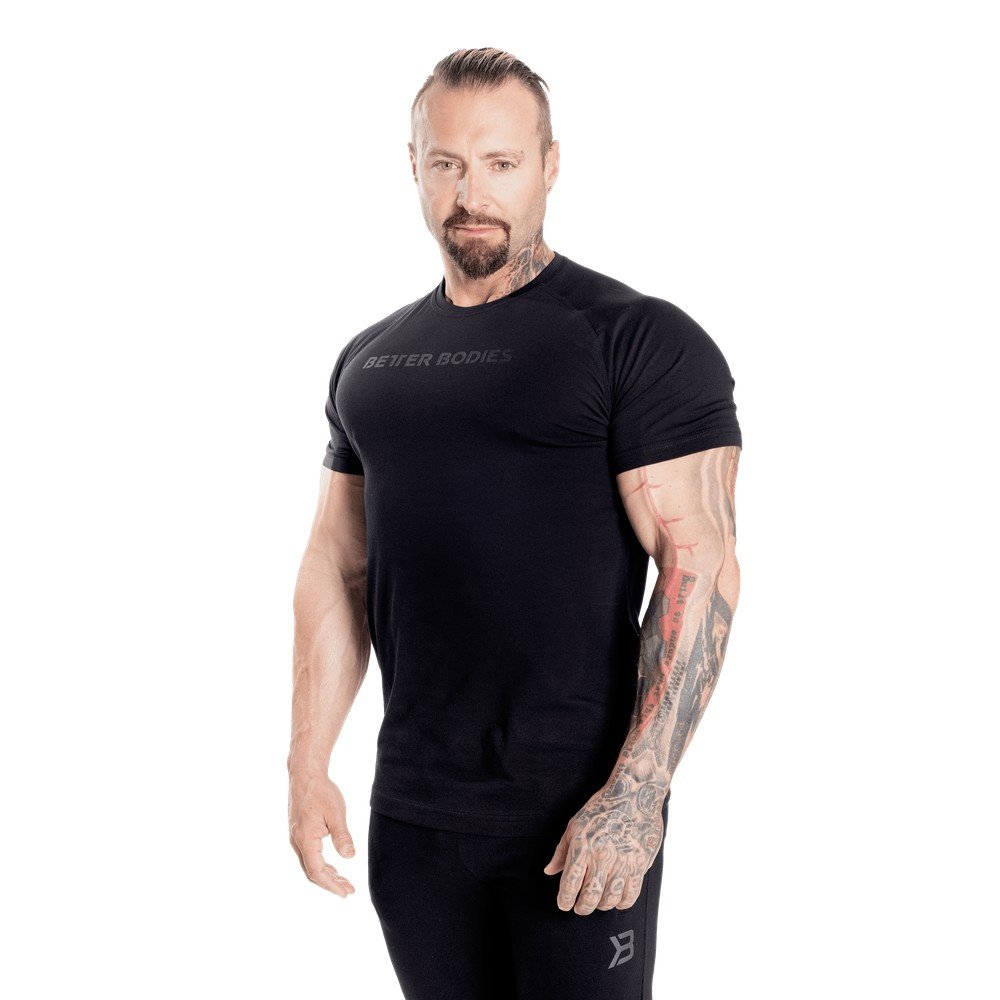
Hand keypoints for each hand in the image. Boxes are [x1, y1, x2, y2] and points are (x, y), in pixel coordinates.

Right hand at [288, 771, 356, 896]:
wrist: (305, 774)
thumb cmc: (321, 791)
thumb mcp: (336, 813)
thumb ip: (342, 836)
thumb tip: (349, 857)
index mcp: (305, 839)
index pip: (317, 871)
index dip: (331, 885)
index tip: (345, 892)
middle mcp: (297, 842)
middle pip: (312, 872)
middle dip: (330, 883)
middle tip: (348, 890)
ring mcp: (296, 837)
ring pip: (310, 864)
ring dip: (326, 875)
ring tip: (344, 881)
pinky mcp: (299, 832)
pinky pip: (309, 855)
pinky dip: (321, 864)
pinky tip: (333, 866)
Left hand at [542, 787, 663, 914]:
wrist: (633, 794)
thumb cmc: (601, 808)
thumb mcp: (575, 825)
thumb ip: (562, 851)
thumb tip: (549, 871)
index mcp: (583, 848)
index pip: (570, 884)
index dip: (564, 900)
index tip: (564, 905)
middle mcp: (602, 858)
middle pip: (590, 897)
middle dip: (582, 908)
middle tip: (579, 908)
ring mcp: (622, 862)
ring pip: (610, 899)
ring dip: (601, 906)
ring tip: (597, 902)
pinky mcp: (640, 864)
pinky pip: (631, 894)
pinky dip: (622, 903)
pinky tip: (617, 900)